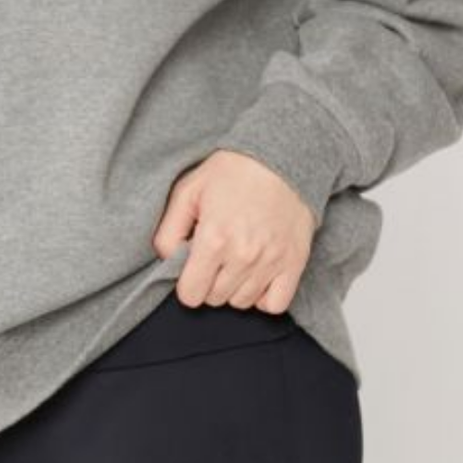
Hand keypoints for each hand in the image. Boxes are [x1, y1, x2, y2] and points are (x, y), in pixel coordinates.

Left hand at [152, 150, 317, 312]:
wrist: (280, 158)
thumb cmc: (232, 172)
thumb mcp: (188, 191)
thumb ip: (169, 230)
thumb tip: (168, 259)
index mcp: (214, 239)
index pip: (191, 294)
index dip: (187, 283)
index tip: (192, 268)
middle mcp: (243, 256)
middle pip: (215, 299)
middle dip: (209, 282)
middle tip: (214, 256)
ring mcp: (271, 262)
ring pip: (242, 303)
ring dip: (234, 287)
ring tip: (235, 259)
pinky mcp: (294, 263)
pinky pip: (274, 304)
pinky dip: (263, 296)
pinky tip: (256, 274)